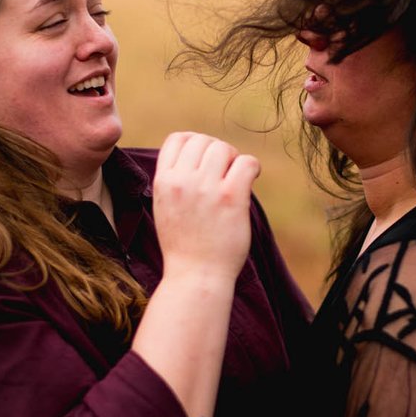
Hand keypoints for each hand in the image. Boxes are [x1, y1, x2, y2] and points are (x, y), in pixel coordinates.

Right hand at [151, 132, 259, 286]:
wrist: (196, 277)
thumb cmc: (184, 246)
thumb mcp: (165, 208)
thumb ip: (175, 180)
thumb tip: (197, 153)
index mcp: (163, 182)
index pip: (177, 138)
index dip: (195, 143)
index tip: (205, 160)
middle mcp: (182, 181)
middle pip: (203, 140)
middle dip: (217, 151)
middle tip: (225, 173)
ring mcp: (207, 189)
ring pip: (224, 148)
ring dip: (234, 159)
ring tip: (236, 179)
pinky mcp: (231, 198)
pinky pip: (247, 163)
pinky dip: (252, 167)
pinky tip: (250, 181)